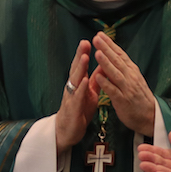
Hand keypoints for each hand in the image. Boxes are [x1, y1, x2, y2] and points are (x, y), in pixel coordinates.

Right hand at [55, 40, 97, 154]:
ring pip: (75, 81)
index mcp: (78, 84)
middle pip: (76, 69)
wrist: (68, 132)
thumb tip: (102, 65)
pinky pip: (77, 97)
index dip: (84, 53)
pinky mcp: (73, 109)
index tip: (90, 39)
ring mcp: (71, 97)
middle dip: (80, 55)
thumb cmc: (79, 110)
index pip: (81, 66)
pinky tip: (85, 81)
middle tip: (85, 42)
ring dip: (80, 69)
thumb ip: (95, 80)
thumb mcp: (89, 93)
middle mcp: (73, 88)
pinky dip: (81, 88)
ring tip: (85, 57)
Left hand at [89, 32, 155, 136]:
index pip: (120, 54)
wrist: (150, 116)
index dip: (110, 44)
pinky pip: (113, 91)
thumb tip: (111, 57)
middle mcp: (130, 77)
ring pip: (115, 74)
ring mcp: (127, 89)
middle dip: (106, 49)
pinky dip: (106, 83)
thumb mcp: (133, 79)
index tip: (100, 35)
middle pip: (117, 61)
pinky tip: (98, 77)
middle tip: (96, 38)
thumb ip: (123, 69)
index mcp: (132, 71)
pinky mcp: (123, 101)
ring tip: (97, 53)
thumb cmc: (139, 97)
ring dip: (106, 63)